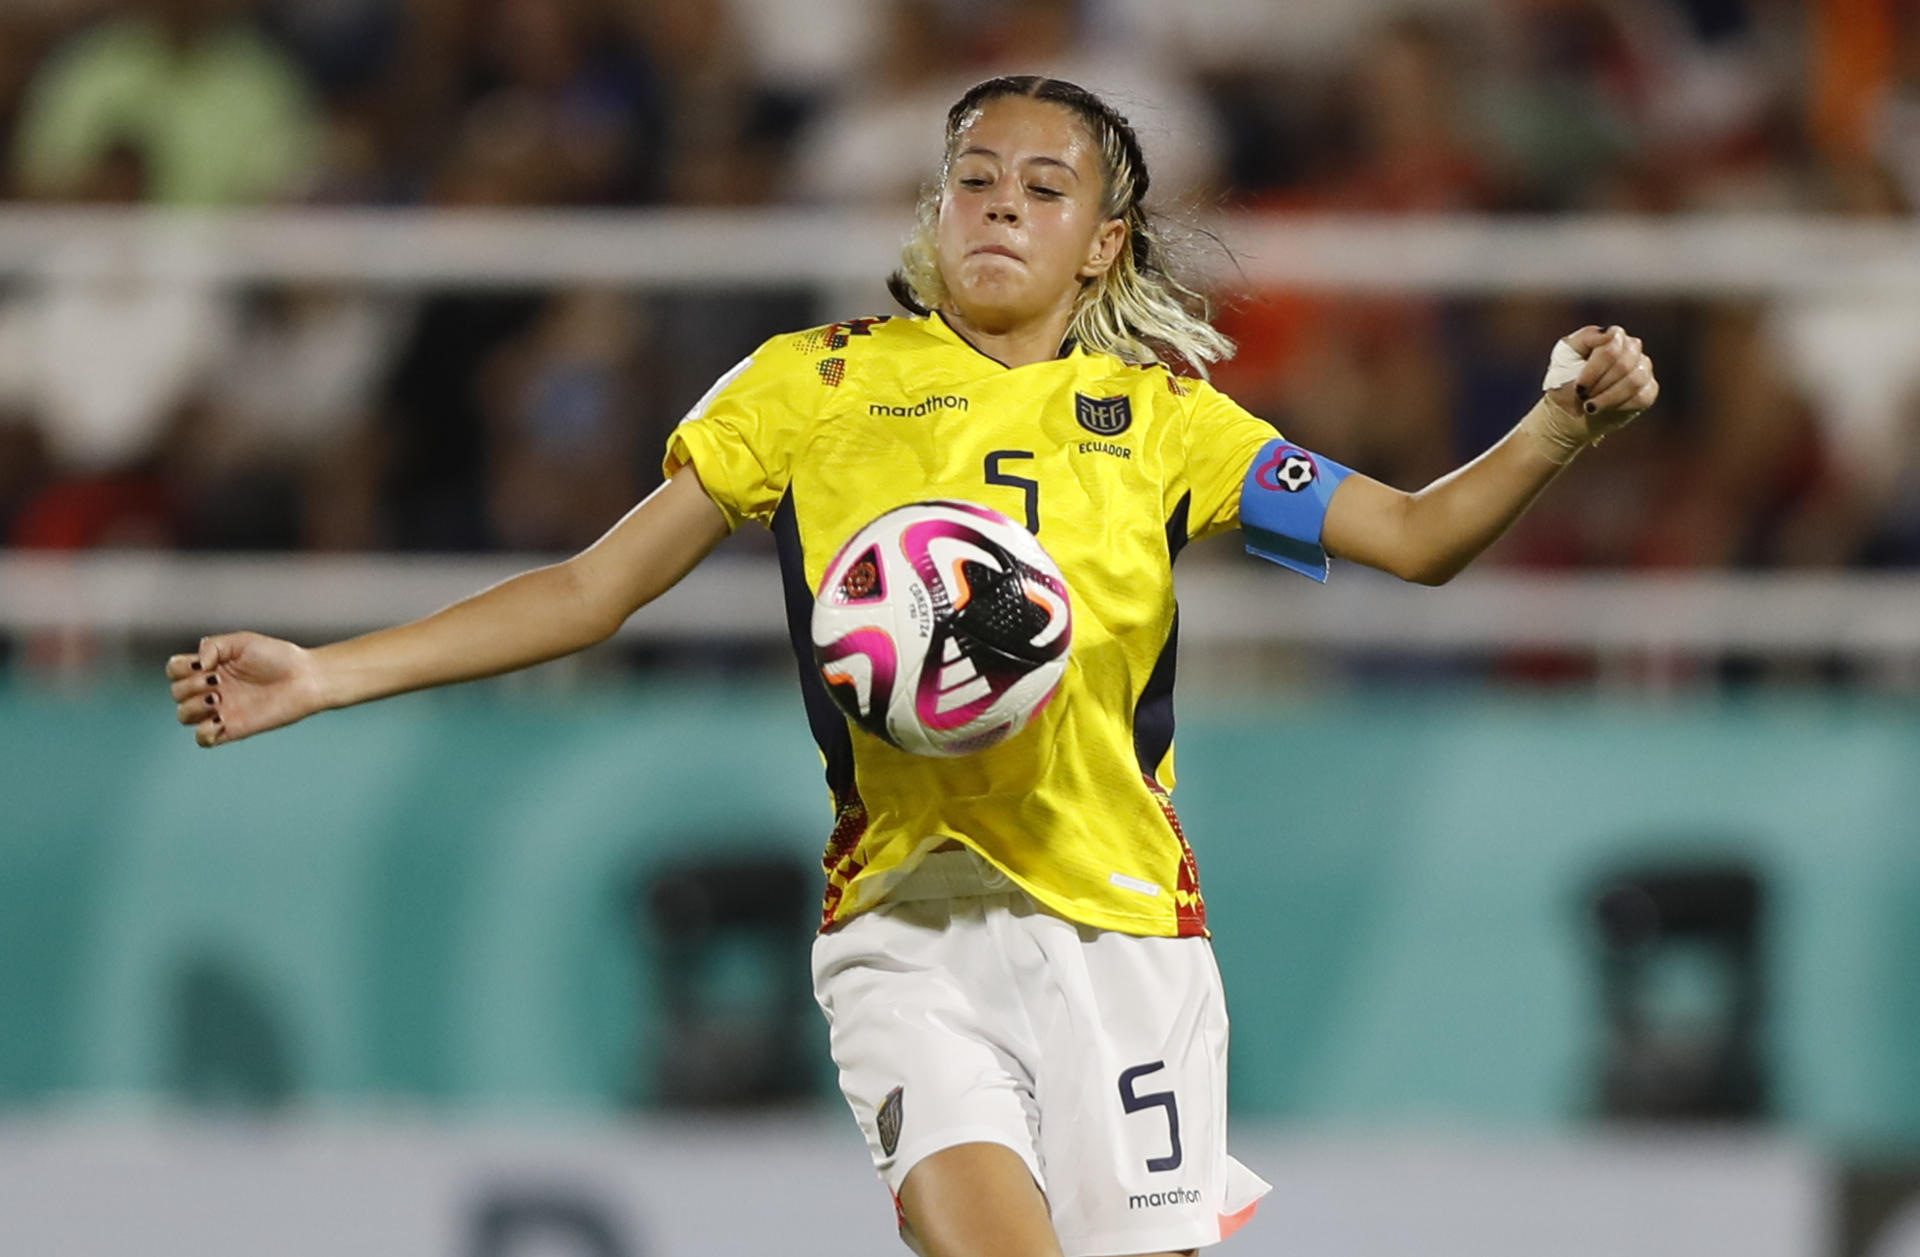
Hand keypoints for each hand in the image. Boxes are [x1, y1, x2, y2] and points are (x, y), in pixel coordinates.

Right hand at [165, 632, 325, 746]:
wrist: (305, 678)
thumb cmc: (278, 657)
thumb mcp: (243, 641)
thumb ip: (214, 645)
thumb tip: (198, 664)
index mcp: (211, 667)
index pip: (175, 670)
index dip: (180, 668)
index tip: (204, 664)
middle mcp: (212, 688)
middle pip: (176, 692)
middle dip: (189, 686)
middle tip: (217, 681)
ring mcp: (221, 710)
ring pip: (184, 716)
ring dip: (193, 707)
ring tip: (219, 698)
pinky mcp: (233, 729)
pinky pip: (202, 739)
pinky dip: (204, 731)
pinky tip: (222, 719)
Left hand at [1525, 324, 1659, 461]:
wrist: (1569, 409)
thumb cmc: (1566, 378)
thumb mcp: (1565, 354)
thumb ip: (1586, 337)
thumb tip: (1610, 333)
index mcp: (1613, 336)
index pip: (1612, 348)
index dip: (1594, 370)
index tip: (1579, 386)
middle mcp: (1632, 349)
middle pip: (1623, 365)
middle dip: (1599, 385)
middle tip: (1583, 396)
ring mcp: (1643, 368)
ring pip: (1635, 380)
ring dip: (1609, 397)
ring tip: (1591, 405)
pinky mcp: (1649, 389)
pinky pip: (1643, 397)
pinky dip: (1620, 406)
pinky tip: (1606, 408)